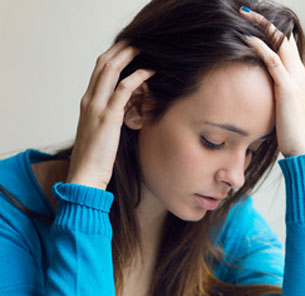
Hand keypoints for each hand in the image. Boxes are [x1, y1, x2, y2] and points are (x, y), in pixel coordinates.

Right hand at [66, 40, 154, 189]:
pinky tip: (149, 72)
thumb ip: (111, 116)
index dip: (113, 56)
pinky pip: (123, 89)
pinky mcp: (109, 117)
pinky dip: (137, 77)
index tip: (128, 48)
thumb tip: (128, 110)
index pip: (98, 70)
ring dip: (129, 56)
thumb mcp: (102, 131)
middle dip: (121, 49)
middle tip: (138, 40)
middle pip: (103, 63)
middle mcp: (89, 100)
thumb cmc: (96, 157)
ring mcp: (97, 107)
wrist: (85, 176)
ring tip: (145, 48)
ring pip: (110, 70)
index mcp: (87, 102)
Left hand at [239, 7, 304, 157]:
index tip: (253, 21)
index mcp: (297, 75)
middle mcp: (298, 72)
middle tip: (246, 10)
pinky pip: (273, 61)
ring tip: (243, 14)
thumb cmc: (291, 131)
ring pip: (279, 42)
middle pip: (284, 36)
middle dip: (265, 21)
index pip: (286, 43)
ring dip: (261, 25)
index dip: (271, 29)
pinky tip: (246, 37)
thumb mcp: (282, 107)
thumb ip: (274, 95)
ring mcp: (294, 79)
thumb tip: (260, 94)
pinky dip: (259, 47)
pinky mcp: (287, 89)